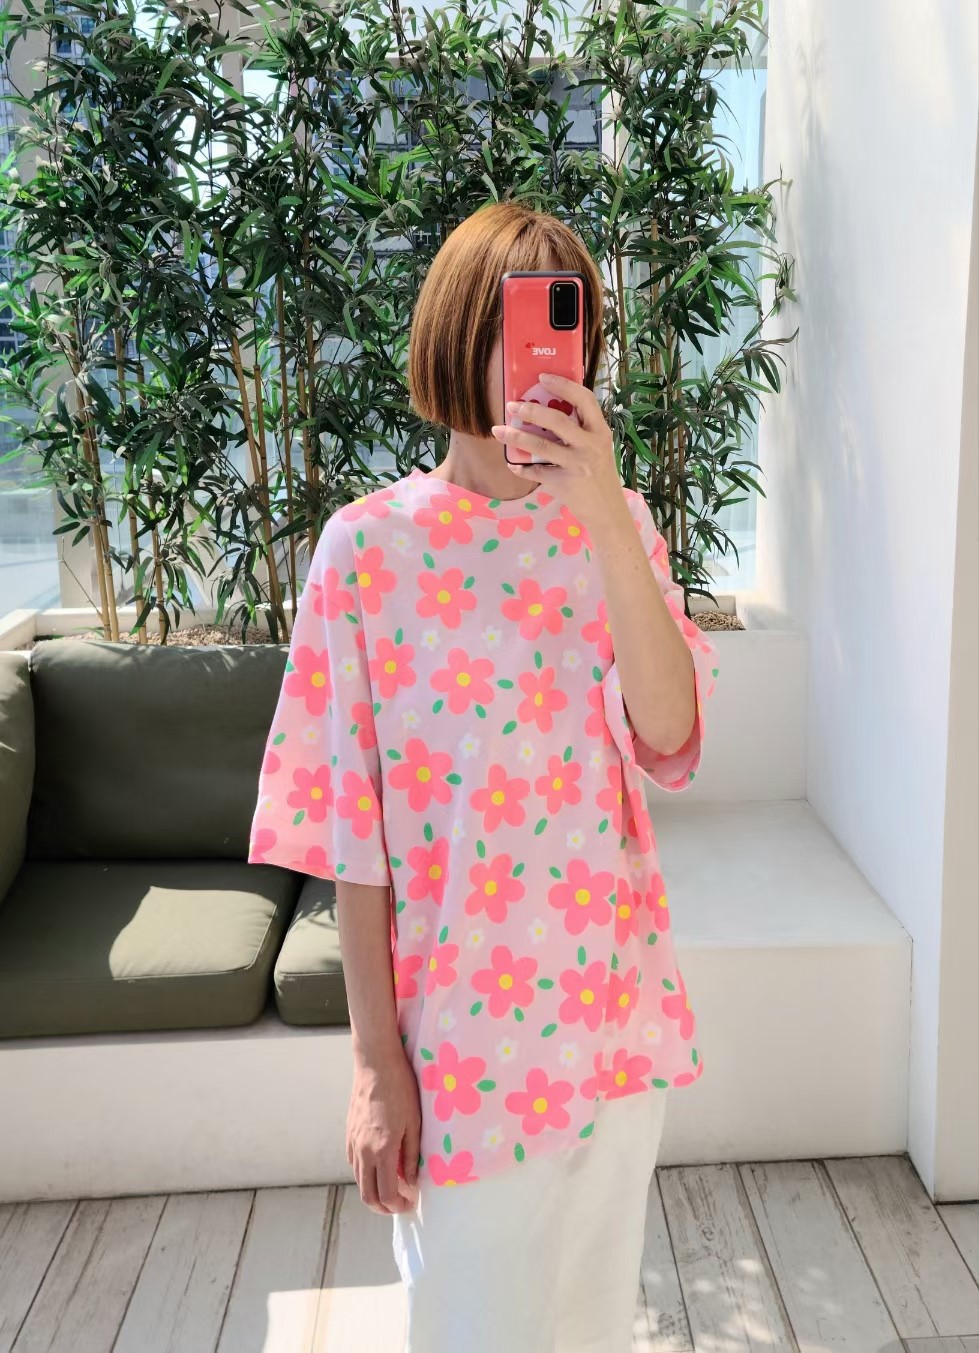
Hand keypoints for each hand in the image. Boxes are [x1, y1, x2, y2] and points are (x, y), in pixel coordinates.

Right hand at [346, 1047, 421, 1214]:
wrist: (375, 1062)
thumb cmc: (401, 1088)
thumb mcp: (414, 1123)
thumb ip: (412, 1156)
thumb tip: (411, 1182)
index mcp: (382, 1150)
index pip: (386, 1194)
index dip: (398, 1206)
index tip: (410, 1204)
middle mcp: (363, 1150)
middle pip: (367, 1195)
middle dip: (383, 1207)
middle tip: (400, 1204)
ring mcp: (353, 1141)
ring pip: (359, 1180)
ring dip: (373, 1191)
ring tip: (392, 1187)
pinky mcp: (349, 1132)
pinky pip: (354, 1163)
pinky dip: (365, 1174)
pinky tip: (379, 1166)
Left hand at [490, 371, 627, 532]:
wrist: (607, 511)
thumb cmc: (599, 475)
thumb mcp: (598, 448)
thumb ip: (581, 431)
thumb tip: (547, 410)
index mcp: (600, 431)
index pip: (584, 399)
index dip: (563, 385)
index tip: (543, 377)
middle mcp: (590, 445)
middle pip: (557, 420)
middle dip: (531, 410)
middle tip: (512, 406)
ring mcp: (578, 465)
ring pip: (542, 446)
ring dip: (517, 437)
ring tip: (499, 430)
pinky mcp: (565, 484)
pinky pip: (536, 472)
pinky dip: (521, 468)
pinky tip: (513, 464)